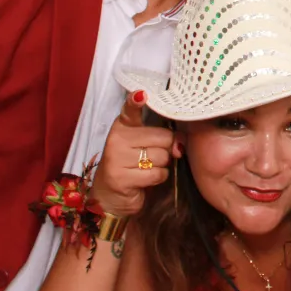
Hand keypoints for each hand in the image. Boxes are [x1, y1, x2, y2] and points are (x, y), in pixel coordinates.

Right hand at [92, 91, 178, 216]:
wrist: (110, 196)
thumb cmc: (132, 166)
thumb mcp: (145, 146)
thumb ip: (162, 138)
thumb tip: (180, 144)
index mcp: (123, 126)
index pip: (130, 111)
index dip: (135, 101)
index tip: (140, 94)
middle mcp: (117, 139)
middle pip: (163, 137)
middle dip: (165, 149)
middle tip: (151, 157)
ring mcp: (117, 158)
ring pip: (162, 156)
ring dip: (161, 166)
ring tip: (145, 169)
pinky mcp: (121, 178)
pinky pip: (157, 174)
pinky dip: (157, 178)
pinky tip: (144, 180)